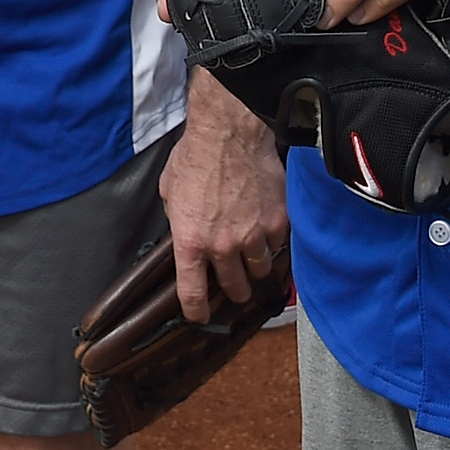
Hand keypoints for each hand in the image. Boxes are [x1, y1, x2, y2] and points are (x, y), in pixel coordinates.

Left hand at [161, 71, 286, 323]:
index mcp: (190, 240)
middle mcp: (222, 246)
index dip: (196, 311)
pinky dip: (273, 242)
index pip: (192, 293)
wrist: (230, 133)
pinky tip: (266, 231)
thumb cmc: (195, 156)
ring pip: (260, 270)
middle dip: (233, 289)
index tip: (198, 317)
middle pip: (234, 287)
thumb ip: (178, 220)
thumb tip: (185, 234)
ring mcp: (254, 236)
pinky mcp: (278, 222)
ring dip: (255, 266)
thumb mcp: (170, 191)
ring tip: (252, 257)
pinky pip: (278, 245)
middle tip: (233, 284)